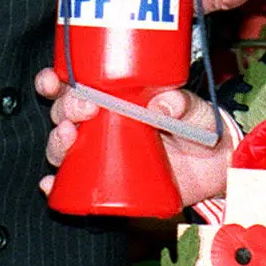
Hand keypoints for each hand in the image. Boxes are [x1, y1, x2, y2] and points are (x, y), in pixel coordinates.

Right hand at [34, 74, 234, 206]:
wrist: (213, 164)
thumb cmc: (198, 126)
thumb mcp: (193, 108)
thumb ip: (181, 102)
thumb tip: (162, 104)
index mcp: (114, 95)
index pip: (75, 83)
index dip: (57, 80)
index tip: (57, 79)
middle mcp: (101, 122)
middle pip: (63, 113)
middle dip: (64, 108)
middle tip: (83, 109)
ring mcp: (101, 153)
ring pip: (62, 147)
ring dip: (57, 143)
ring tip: (68, 138)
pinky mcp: (106, 182)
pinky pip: (73, 184)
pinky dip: (56, 185)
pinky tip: (51, 184)